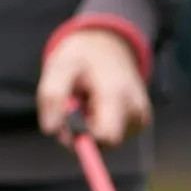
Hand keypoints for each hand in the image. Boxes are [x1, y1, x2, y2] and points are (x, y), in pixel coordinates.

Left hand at [38, 27, 150, 148]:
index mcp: (117, 94)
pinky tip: (98, 107)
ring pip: (108, 143)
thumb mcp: (60, 66)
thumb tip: (50, 130)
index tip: (69, 122)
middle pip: (106, 144)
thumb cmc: (82, 57)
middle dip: (84, 134)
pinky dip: (100, 127)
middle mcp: (135, 108)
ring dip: (90, 129)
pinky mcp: (140, 122)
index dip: (83, 137)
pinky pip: (114, 138)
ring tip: (87, 102)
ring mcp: (140, 117)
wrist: (109, 45)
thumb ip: (52, 96)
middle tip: (73, 109)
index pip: (106, 137)